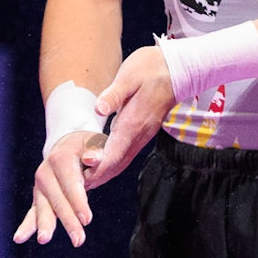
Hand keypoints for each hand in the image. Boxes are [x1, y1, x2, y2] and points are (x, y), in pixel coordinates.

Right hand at [13, 128, 105, 248]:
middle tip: (79, 240)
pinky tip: (19, 238)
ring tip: (44, 239)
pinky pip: (33, 213)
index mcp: (61, 158)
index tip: (87, 220)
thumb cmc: (88, 147)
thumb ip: (96, 153)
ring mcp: (40, 186)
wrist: (69, 145)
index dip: (79, 202)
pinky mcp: (39, 197)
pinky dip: (27, 226)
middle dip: (68, 221)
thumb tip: (91, 159)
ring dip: (45, 225)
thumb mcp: (95, 144)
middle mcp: (45, 172)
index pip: (71, 184)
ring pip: (44, 208)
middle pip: (58, 200)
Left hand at [89, 45, 175, 185]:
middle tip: (77, 189)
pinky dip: (113, 164)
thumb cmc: (152, 68)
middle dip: (98, 177)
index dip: (97, 167)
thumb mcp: (129, 76)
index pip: (114, 153)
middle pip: (117, 164)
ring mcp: (144, 134)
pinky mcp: (144, 131)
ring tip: (85, 182)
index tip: (82, 178)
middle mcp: (139, 133)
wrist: (180, 69)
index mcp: (133, 122)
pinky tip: (102, 165)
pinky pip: (127, 154)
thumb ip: (113, 95)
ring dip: (105, 173)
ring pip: (122, 161)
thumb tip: (98, 110)